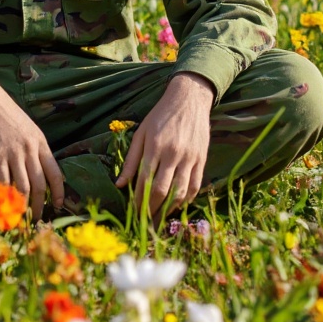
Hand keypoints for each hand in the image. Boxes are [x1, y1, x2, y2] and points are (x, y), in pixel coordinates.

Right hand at [0, 68, 63, 219]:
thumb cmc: (3, 111)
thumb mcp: (25, 126)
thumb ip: (31, 146)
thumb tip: (35, 168)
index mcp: (40, 141)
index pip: (56, 172)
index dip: (59, 192)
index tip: (58, 205)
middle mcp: (30, 148)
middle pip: (41, 185)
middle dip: (40, 206)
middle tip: (36, 220)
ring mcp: (14, 151)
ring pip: (24, 187)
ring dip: (23, 207)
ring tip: (20, 219)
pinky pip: (4, 181)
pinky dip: (4, 197)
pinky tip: (2, 207)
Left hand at [115, 72, 213, 216]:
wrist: (189, 100)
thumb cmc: (160, 115)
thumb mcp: (140, 132)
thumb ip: (131, 159)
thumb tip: (120, 184)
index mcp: (155, 145)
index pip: (145, 180)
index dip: (138, 200)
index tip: (133, 212)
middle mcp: (173, 153)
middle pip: (162, 190)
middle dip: (152, 209)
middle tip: (145, 222)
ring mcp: (190, 158)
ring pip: (180, 192)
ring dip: (169, 209)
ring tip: (160, 218)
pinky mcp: (202, 159)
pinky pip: (195, 186)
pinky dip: (186, 200)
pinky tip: (177, 206)